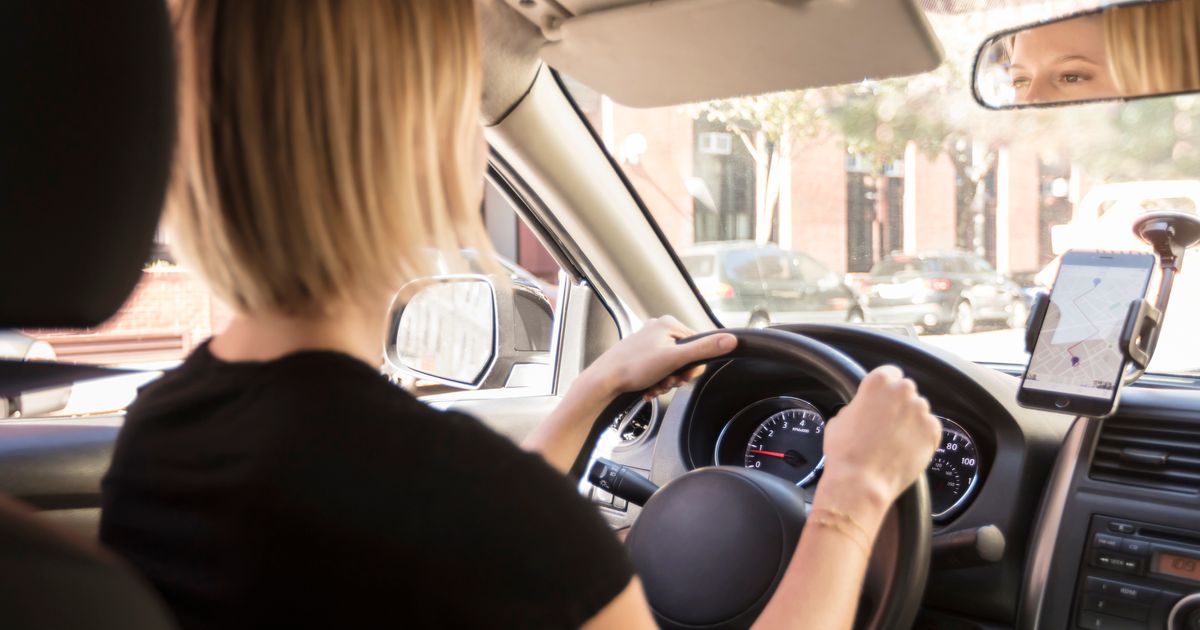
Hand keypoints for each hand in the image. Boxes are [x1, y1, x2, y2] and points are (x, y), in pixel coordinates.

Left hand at [581, 316, 736, 399]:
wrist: (604, 381)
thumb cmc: (633, 367)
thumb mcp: (674, 359)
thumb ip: (703, 349)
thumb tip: (731, 340)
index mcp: (668, 323)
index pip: (698, 344)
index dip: (694, 365)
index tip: (683, 376)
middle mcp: (658, 329)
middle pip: (685, 357)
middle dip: (677, 375)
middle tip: (667, 382)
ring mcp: (648, 341)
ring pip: (672, 366)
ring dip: (667, 381)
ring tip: (654, 386)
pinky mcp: (641, 354)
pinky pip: (659, 369)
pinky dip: (657, 381)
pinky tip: (649, 387)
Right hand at [815, 365, 940, 523]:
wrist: (860, 481)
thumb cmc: (845, 452)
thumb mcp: (839, 419)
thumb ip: (857, 406)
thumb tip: (863, 410)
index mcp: (878, 382)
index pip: (890, 373)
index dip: (886, 387)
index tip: (883, 397)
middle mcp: (902, 391)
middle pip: (906, 391)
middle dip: (899, 404)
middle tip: (886, 423)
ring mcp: (920, 411)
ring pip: (919, 411)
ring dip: (911, 421)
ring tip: (895, 441)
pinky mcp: (933, 432)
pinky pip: (930, 430)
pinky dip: (922, 438)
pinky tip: (906, 449)